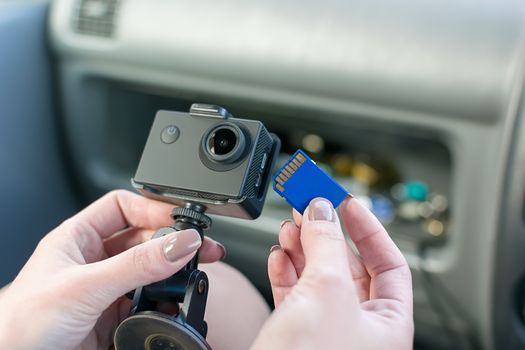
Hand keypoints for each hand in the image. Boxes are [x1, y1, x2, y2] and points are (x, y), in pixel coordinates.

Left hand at [0, 190, 224, 349]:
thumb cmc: (21, 324)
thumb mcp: (85, 285)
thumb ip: (137, 265)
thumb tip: (181, 242)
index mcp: (78, 238)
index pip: (123, 207)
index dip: (153, 209)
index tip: (182, 220)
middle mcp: (94, 260)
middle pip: (143, 239)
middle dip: (173, 241)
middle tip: (201, 247)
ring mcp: (106, 289)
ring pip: (150, 271)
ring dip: (173, 273)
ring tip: (193, 275)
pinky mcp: (114, 317)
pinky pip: (149, 301)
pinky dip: (166, 302)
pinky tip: (175, 303)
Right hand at [252, 197, 412, 349]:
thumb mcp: (326, 292)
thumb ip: (326, 244)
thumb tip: (322, 210)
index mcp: (388, 321)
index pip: (388, 260)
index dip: (367, 227)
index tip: (346, 201)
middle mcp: (361, 327)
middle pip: (348, 265)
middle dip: (327, 232)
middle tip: (309, 203)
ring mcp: (327, 331)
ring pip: (318, 277)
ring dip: (303, 247)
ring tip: (288, 225)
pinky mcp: (297, 336)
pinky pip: (295, 294)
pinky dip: (286, 270)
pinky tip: (278, 254)